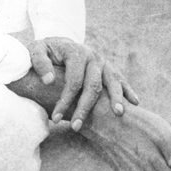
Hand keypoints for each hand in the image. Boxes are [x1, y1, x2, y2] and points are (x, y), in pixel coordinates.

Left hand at [21, 36, 138, 130]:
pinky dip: (128, 90)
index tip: (55, 118)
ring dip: (116, 98)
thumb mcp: (36, 50)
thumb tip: (49, 81)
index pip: (73, 80)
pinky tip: (135, 102)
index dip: (65, 100)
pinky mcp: (108, 68)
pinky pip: (120, 79)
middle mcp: (92, 55)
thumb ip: (39, 62)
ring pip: (112, 81)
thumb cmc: (45, 51)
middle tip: (76, 126)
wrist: (58, 44)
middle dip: (85, 107)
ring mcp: (103, 62)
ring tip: (117, 114)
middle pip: (93, 85)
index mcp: (75, 51)